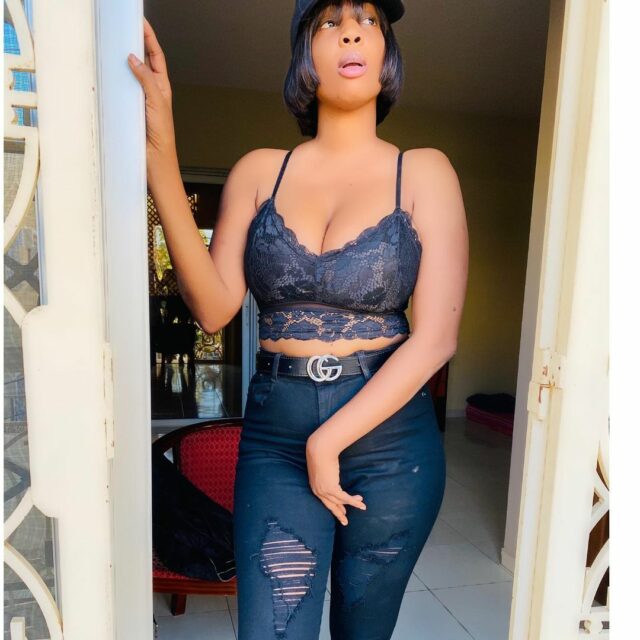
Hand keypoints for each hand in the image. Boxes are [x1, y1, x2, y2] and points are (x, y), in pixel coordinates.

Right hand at [127, 17, 176, 162]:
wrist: (155, 159)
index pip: (155, 56)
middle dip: (134, 43)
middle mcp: (150, 90)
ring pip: (129, 73)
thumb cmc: (161, 135)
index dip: (149, 38)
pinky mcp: (127, 108)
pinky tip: (106, 71)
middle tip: (123, 28)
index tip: (140, 22)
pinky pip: (119, 88)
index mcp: (161, 86)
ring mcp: (137, 98)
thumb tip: (134, 57)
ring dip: (121, 60)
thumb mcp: (157, 102)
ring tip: (113, 43)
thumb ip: (146, 79)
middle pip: (141, 61)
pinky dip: (113, 78)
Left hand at [306, 433, 366, 525]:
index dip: (334, 506)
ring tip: (362, 506)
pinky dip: (354, 501)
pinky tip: (361, 504)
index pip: (325, 500)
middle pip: (331, 505)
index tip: (341, 510)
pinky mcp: (331, 488)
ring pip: (340, 502)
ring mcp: (324, 491)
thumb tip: (332, 471)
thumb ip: (326, 471)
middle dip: (339, 513)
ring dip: (352, 504)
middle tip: (345, 521)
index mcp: (315, 486)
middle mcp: (318, 491)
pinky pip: (345, 498)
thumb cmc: (321, 453)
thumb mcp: (321, 465)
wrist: (319, 450)